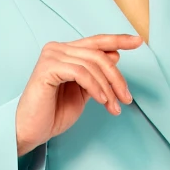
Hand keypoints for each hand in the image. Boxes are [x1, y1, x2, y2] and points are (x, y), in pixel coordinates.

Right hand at [15, 34, 141, 153]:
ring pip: (92, 65)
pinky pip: (81, 73)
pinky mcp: (47, 68)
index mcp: (65, 52)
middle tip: (126, 99)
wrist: (31, 130)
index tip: (138, 41)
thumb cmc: (53, 113)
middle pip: (98, 55)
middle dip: (117, 78)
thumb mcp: (83, 91)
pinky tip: (102, 101)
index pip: (96, 41)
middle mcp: (57, 49)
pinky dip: (95, 88)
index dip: (118, 39)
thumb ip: (96, 74)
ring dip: (108, 88)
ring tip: (114, 107)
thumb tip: (115, 55)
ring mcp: (51, 56)